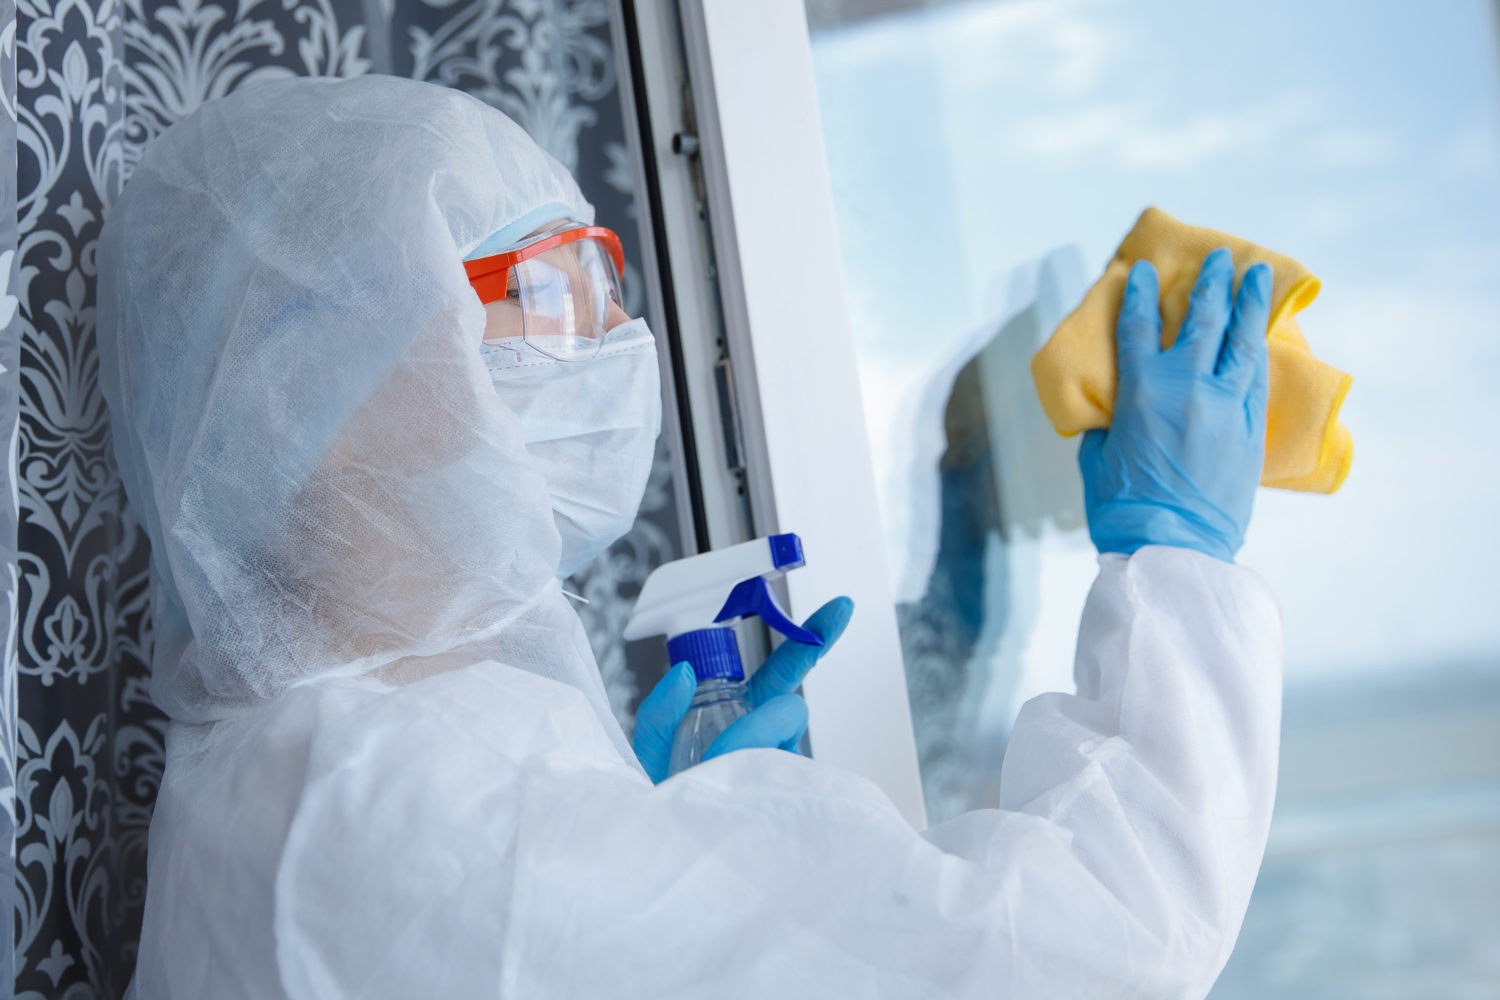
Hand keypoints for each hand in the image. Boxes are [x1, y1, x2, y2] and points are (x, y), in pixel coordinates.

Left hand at [631, 597, 854, 783]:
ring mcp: (779, 768)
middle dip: (814, 646)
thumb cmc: (659, 804)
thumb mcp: (647, 752)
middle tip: (838, 612)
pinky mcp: (788, 797)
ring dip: (753, 730)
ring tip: (719, 755)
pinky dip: (753, 763)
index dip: (807, 638)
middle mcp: (765, 739)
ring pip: (786, 723)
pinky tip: (737, 780)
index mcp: (738, 716)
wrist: (660, 861)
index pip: (777, 672)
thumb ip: (660, 711)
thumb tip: (684, 673)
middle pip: (793, 694)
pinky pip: (784, 770)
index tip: (841, 607)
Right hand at [1080, 248, 1271, 562]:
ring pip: (1243, 340)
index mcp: (1143, 389)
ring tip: (1256, 276)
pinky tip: (1260, 336)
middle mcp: (1189, 386)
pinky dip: (1257, 350)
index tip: (1146, 270)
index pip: (1141, 325)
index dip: (1142, 293)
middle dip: (1210, 283)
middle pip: (1202, 319)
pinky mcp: (1252, 430)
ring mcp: (1227, 405)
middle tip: (1219, 258)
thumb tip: (1118, 408)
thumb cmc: (1123, 508)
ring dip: (1249, 304)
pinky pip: (1257, 378)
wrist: (1171, 548)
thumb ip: (1109, 421)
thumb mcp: (1098, 457)